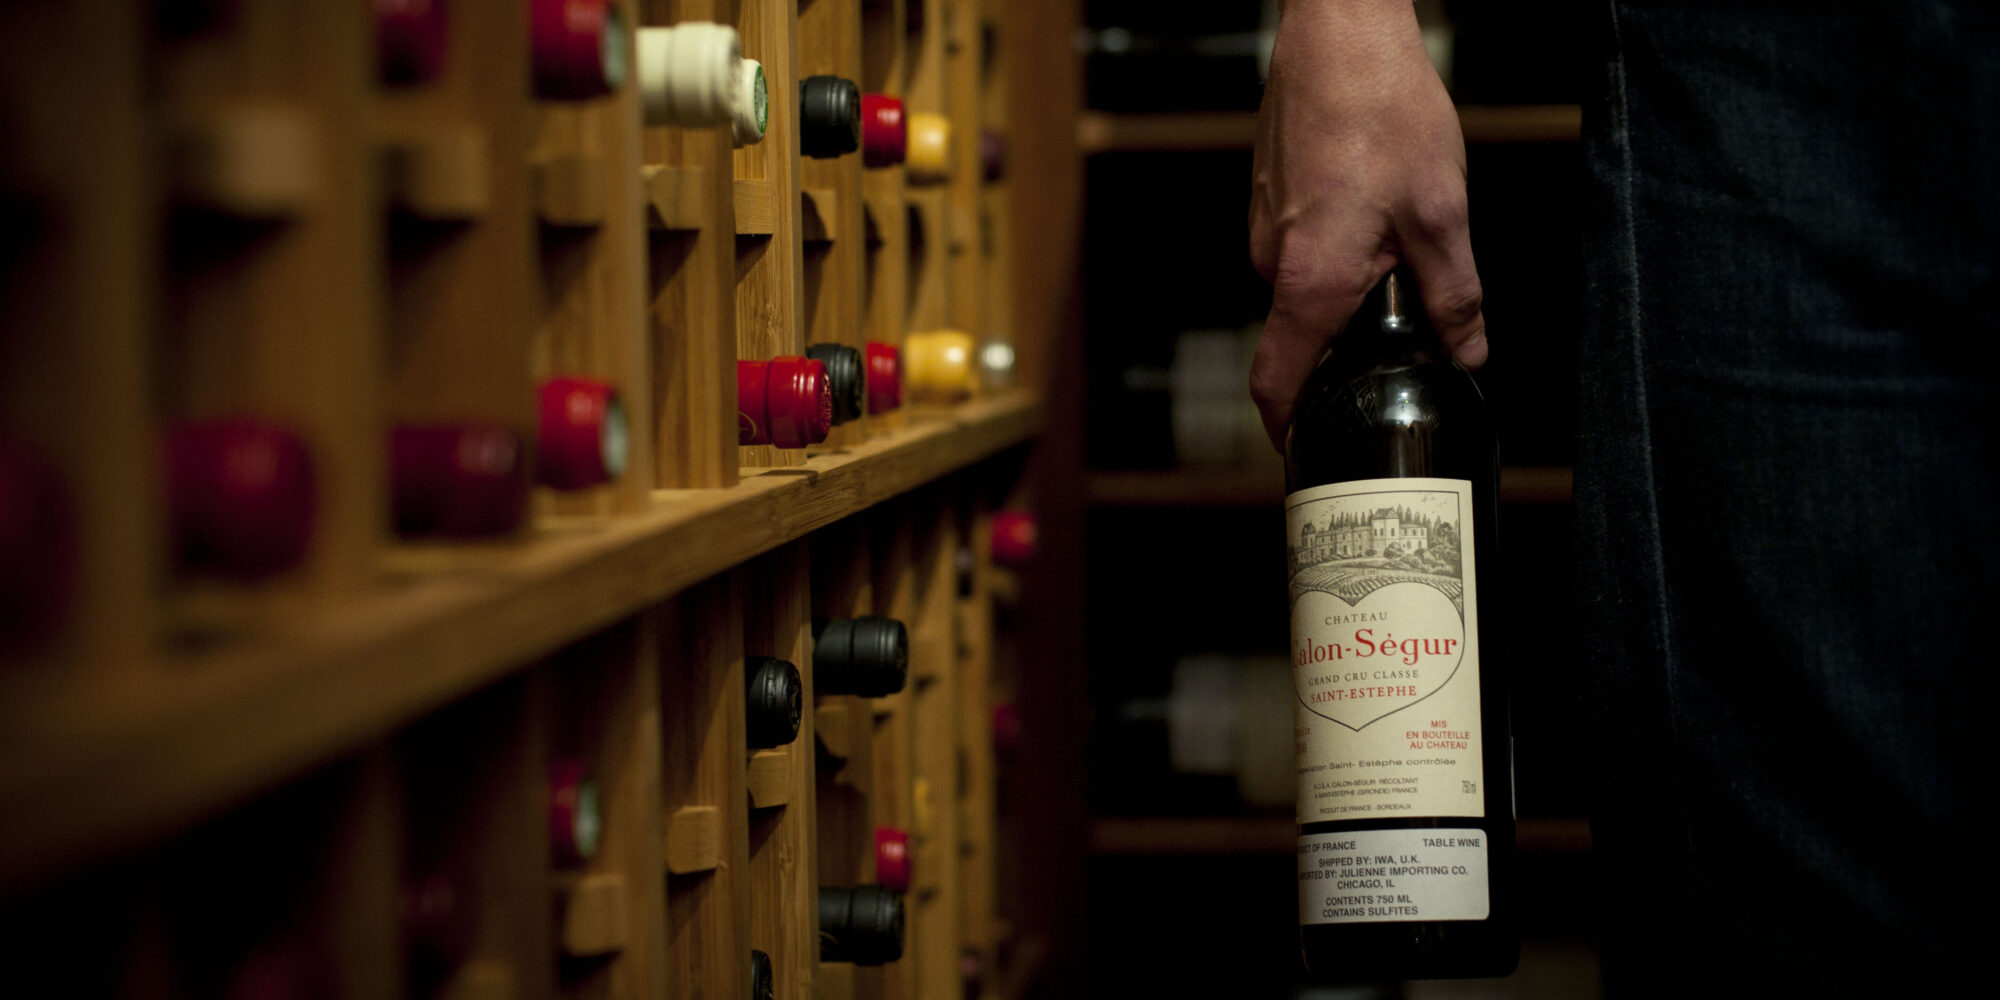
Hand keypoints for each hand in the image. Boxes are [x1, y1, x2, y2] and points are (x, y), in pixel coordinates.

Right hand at [1248, 0, 1486, 450]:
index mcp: (1310, 281)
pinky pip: (1301, 245)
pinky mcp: (1268, 197)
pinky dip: (1337, 243)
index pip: (1278, 383)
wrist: (1340, 33)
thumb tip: (1469, 352)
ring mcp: (1263, 227)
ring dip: (1350, 281)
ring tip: (1399, 238)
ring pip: (1307, 285)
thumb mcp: (1441, 213)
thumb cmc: (1382, 111)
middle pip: (1303, 334)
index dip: (1290, 426)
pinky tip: (1375, 202)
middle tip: (1406, 317)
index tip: (1312, 447)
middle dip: (1351, 337)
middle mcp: (1272, 261)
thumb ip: (1454, 294)